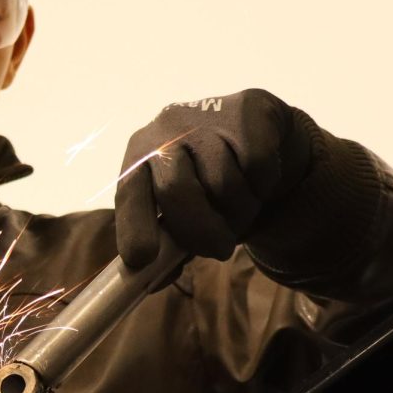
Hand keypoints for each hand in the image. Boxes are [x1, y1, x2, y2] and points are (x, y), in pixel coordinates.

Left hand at [115, 89, 313, 268]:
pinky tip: (258, 179)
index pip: (129, 192)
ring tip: (240, 204)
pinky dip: (263, 186)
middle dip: (201, 231)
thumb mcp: (184, 213)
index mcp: (139, 157)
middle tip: (219, 249)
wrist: (256, 137)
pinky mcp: (246, 110)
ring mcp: (205, 116)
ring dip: (239, 211)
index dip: (133, 226)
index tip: (142, 259)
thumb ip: (169, 245)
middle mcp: (165, 130)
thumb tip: (151, 281)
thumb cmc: (209, 183)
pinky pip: (258, 168)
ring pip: (223, 184)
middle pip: (177, 191)